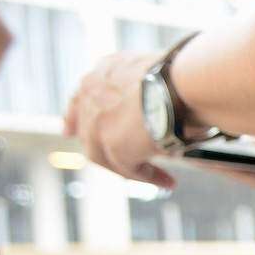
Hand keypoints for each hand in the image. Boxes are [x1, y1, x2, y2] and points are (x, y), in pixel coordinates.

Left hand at [64, 52, 173, 187]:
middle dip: (105, 150)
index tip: (69, 131)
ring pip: (105, 156)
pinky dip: (149, 177)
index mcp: (101, 73)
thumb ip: (145, 89)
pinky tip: (167, 181)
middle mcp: (92, 95)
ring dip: (133, 169)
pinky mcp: (114, 145)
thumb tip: (162, 112)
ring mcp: (98, 122)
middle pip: (88, 133)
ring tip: (159, 177)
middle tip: (130, 165)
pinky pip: (130, 169)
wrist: (184, 82)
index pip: (79, 98)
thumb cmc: (184, 75)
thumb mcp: (154, 74)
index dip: (74, 117)